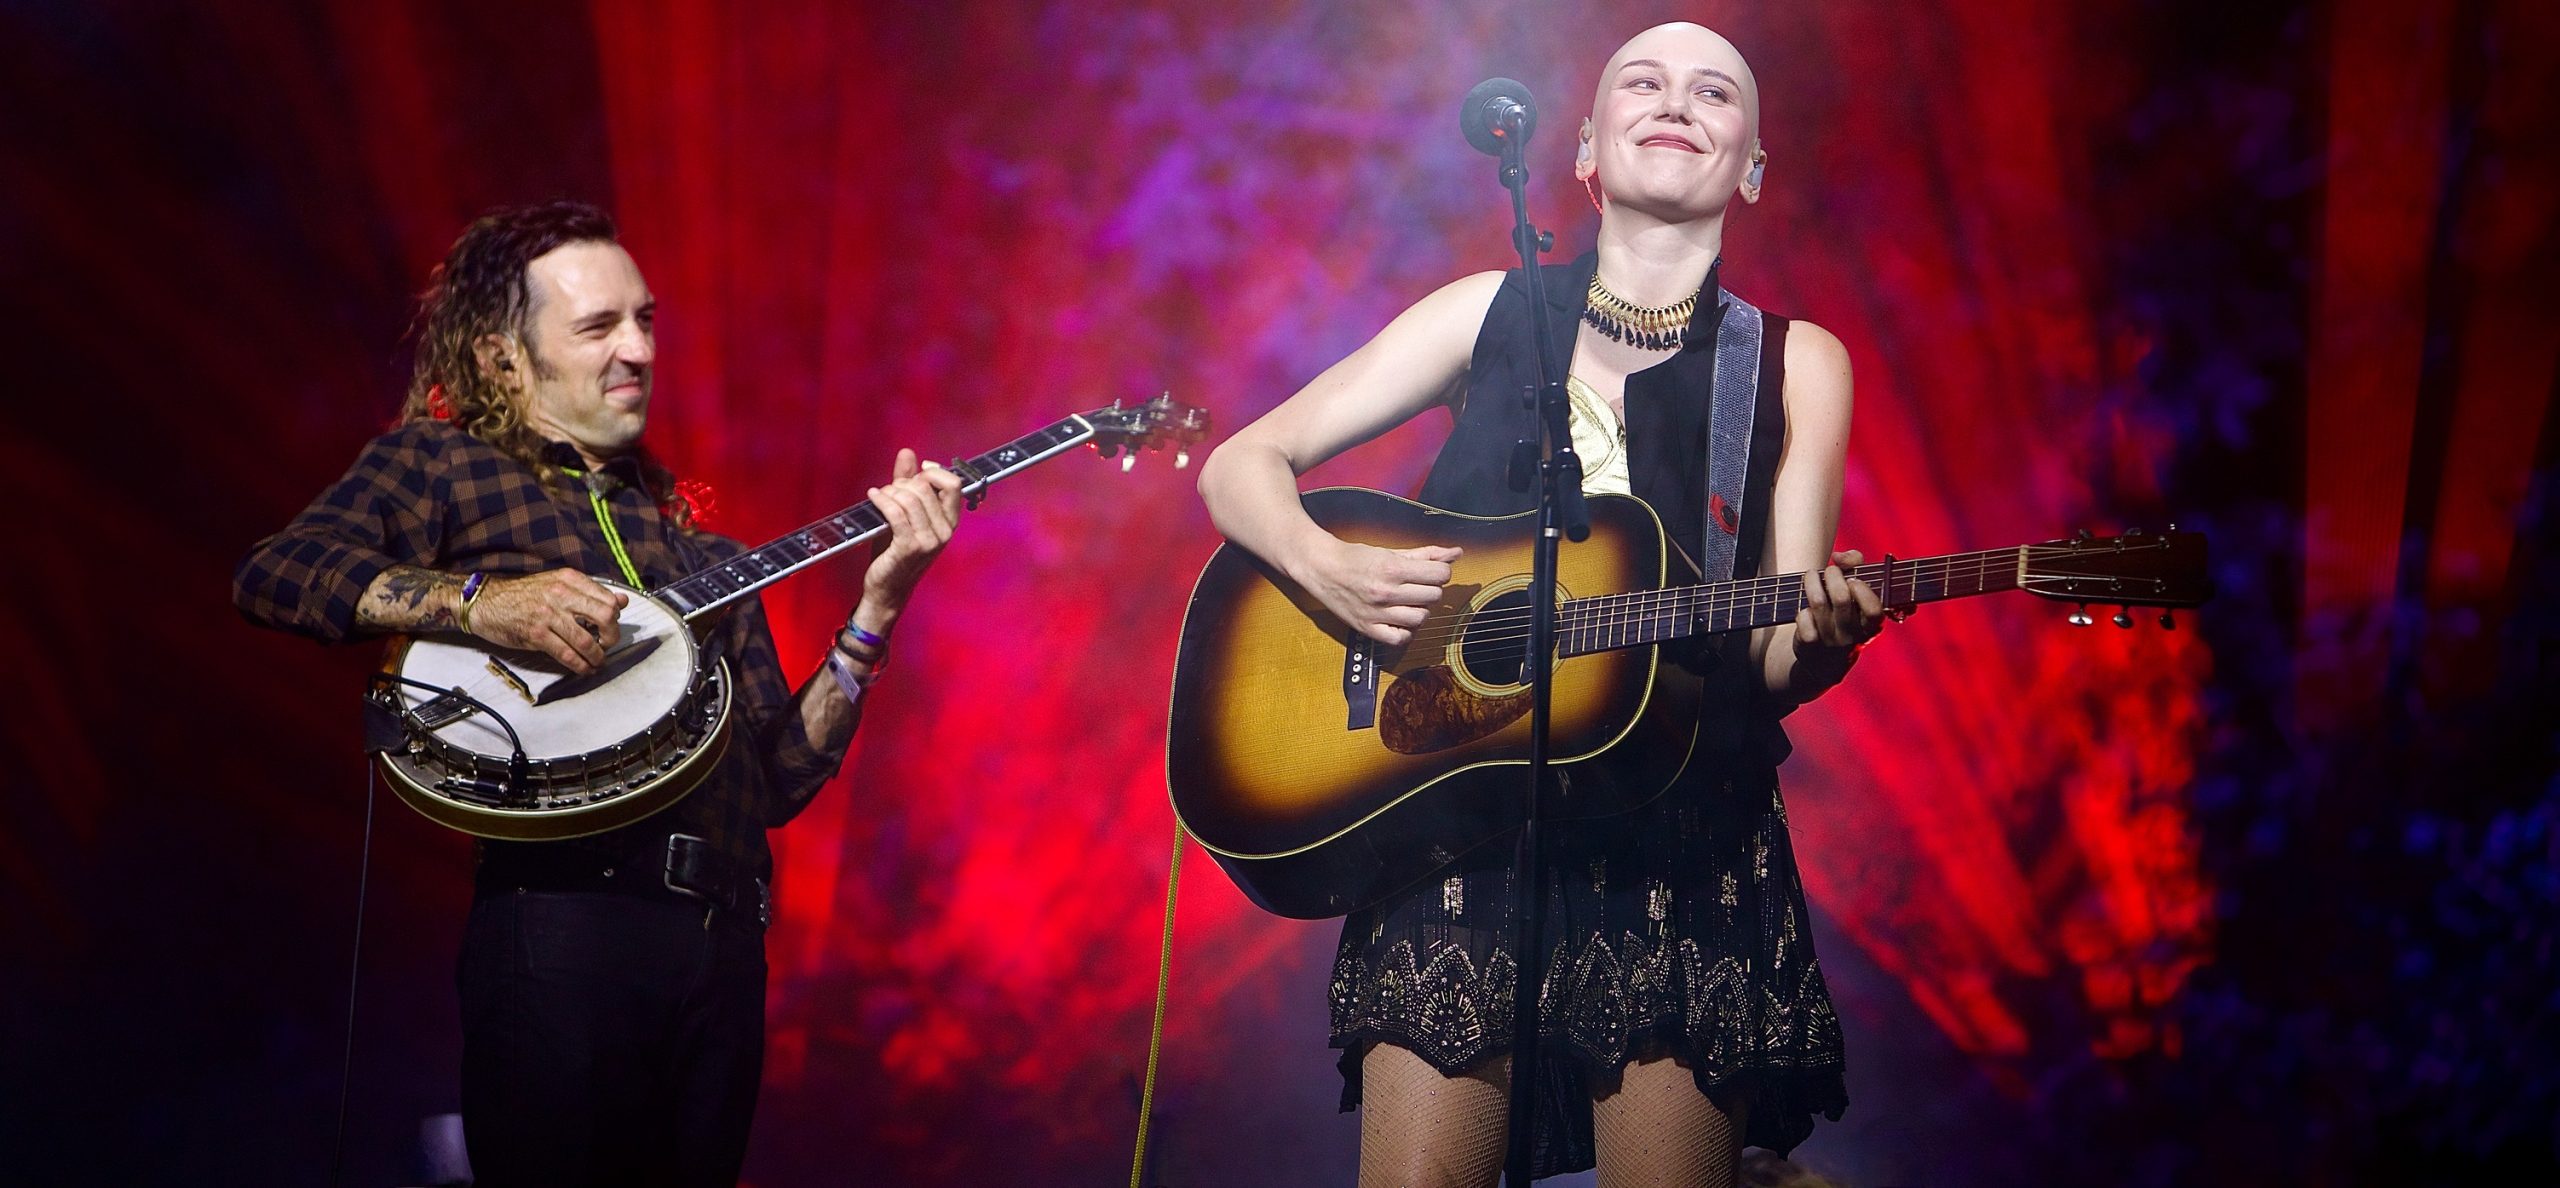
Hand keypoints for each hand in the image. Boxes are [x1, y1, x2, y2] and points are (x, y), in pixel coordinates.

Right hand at [465, 569, 629, 674]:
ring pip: (586, 640)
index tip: (612, 626)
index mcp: (569, 579)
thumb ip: (588, 592)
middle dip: (612, 636)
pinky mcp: (536, 634)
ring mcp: (548, 615)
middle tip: (608, 644)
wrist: (485, 601)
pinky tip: (584, 668)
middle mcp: (561, 594)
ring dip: (597, 656)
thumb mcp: (556, 584)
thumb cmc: (522, 594)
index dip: (616, 616)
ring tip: (598, 661)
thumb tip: (622, 601)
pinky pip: (566, 654)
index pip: (607, 598)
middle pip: (605, 616)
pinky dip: (580, 665)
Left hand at [858, 448, 966, 620]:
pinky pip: (896, 512)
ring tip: (880, 496)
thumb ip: (907, 483)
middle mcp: (945, 531)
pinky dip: (882, 500)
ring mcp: (930, 541)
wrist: (887, 587)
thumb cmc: (895, 551)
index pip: (954, 484)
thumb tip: (908, 452)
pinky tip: (873, 496)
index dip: (934, 472)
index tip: (917, 472)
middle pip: (926, 488)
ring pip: (910, 498)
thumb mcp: (904, 514)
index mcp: (949, 522)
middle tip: (889, 491)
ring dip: (890, 492)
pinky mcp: (910, 547)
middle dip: (903, 483)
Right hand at [1296, 537, 1462, 645]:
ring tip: (1407, 600)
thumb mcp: (1391, 551)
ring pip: (1421, 617)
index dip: (1440, 572)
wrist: (1321, 568)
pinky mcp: (1368, 628)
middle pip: (1433, 595)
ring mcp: (1377, 613)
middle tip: (1415, 584)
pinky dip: (1405, 630)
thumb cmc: (1355, 558)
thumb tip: (1456, 553)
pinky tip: (1399, 618)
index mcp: (1392, 568)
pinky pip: (1401, 638)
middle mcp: (1386, 592)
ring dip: (1420, 608)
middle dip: (1429, 588)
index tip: (1430, 571)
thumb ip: (1426, 554)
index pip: (1440, 575)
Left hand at [1792, 548, 1883, 684]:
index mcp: (1872, 626)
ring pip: (1818, 603)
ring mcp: (1831, 641)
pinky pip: (1803, 617)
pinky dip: (1802, 608)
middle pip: (1841, 598)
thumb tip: (1838, 557)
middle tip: (1830, 570)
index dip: (1863, 591)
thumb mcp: (1858, 592)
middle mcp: (1853, 636)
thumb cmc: (1845, 613)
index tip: (1853, 580)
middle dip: (1833, 576)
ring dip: (1812, 581)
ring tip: (1811, 574)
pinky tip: (1805, 608)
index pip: (1874, 610)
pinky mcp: (1809, 645)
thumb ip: (1856, 564)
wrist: (1825, 661)